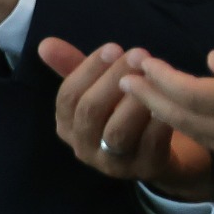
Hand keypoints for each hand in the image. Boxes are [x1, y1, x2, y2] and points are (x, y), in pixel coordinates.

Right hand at [39, 39, 213, 201]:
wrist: (156, 155)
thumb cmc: (120, 115)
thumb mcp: (96, 91)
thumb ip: (73, 68)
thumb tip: (45, 44)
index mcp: (66, 126)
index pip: (67, 97)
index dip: (88, 70)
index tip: (113, 48)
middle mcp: (83, 148)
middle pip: (90, 112)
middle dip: (113, 79)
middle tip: (138, 55)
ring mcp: (113, 163)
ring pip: (117, 131)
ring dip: (134, 101)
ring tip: (153, 76)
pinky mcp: (145, 169)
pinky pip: (150, 144)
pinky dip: (158, 120)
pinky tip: (168, 100)